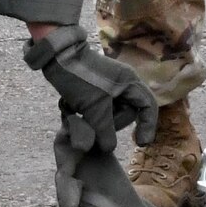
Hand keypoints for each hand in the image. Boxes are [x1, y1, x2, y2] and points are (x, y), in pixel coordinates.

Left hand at [24, 25, 158, 150]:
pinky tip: (77, 114)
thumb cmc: (80, 78)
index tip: (140, 144)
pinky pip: (100, 110)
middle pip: (128, 113)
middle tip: (94, 126)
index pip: (148, 106)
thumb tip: (109, 148)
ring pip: (112, 114)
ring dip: (99, 121)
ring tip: (81, 118)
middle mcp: (124, 84)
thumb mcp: (94, 107)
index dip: (148, 125)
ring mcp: (110, 88)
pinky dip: (91, 116)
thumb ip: (104, 130)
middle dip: (112, 124)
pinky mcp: (96, 91)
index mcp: (130, 82)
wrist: (57, 57)